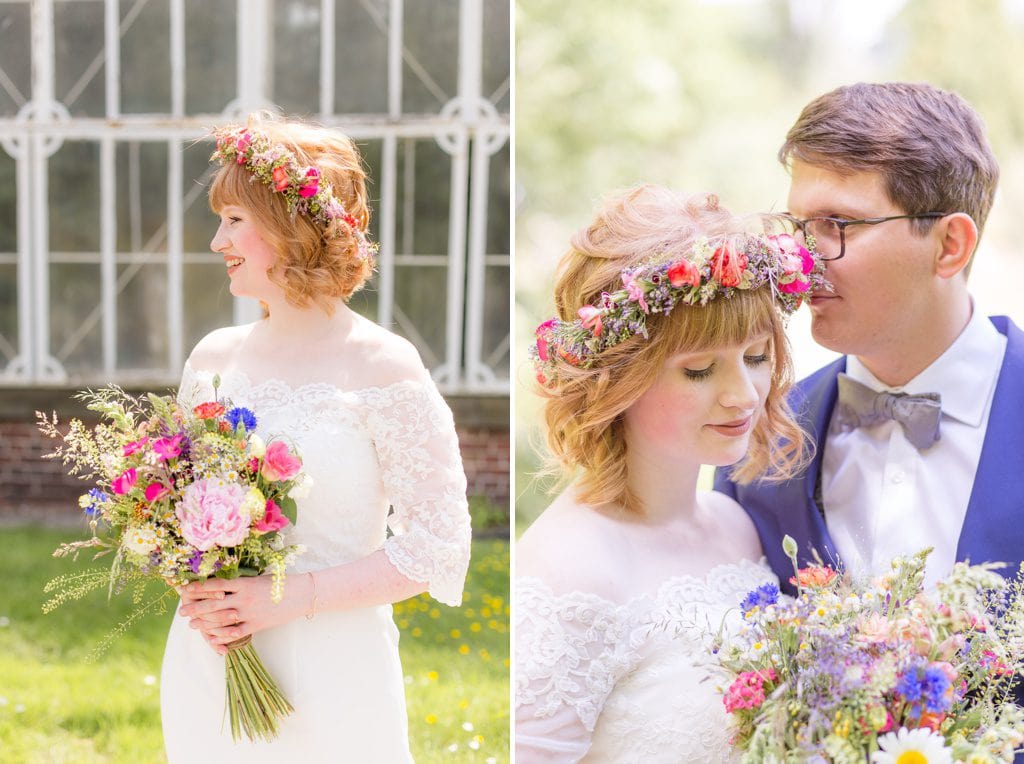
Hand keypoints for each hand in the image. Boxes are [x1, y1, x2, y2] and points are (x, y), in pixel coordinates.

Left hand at [178, 575, 305, 654]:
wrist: (302, 594)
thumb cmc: (281, 583)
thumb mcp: (259, 578)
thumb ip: (241, 582)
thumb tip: (220, 585)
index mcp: (244, 583)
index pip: (215, 585)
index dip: (198, 588)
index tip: (185, 590)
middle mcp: (244, 598)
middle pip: (212, 603)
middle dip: (194, 608)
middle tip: (182, 612)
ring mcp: (250, 612)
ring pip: (219, 619)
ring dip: (203, 623)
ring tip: (192, 625)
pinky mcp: (257, 625)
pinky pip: (234, 633)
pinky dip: (221, 636)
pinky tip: (211, 637)